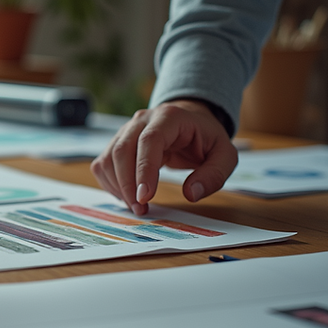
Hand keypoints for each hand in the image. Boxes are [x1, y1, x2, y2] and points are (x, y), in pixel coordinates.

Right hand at [90, 100, 237, 215]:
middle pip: (122, 151)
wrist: (189, 120)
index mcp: (169, 117)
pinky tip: (127, 195)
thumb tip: (190, 194)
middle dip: (127, 185)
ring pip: (108, 159)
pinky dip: (111, 184)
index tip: (145, 197)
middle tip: (141, 210)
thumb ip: (213, 174)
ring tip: (137, 206)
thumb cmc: (205, 138)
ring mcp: (125, 130)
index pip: (149, 141)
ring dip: (118, 187)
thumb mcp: (224, 154)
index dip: (144, 169)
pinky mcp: (115, 142)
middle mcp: (142, 120)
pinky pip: (103, 165)